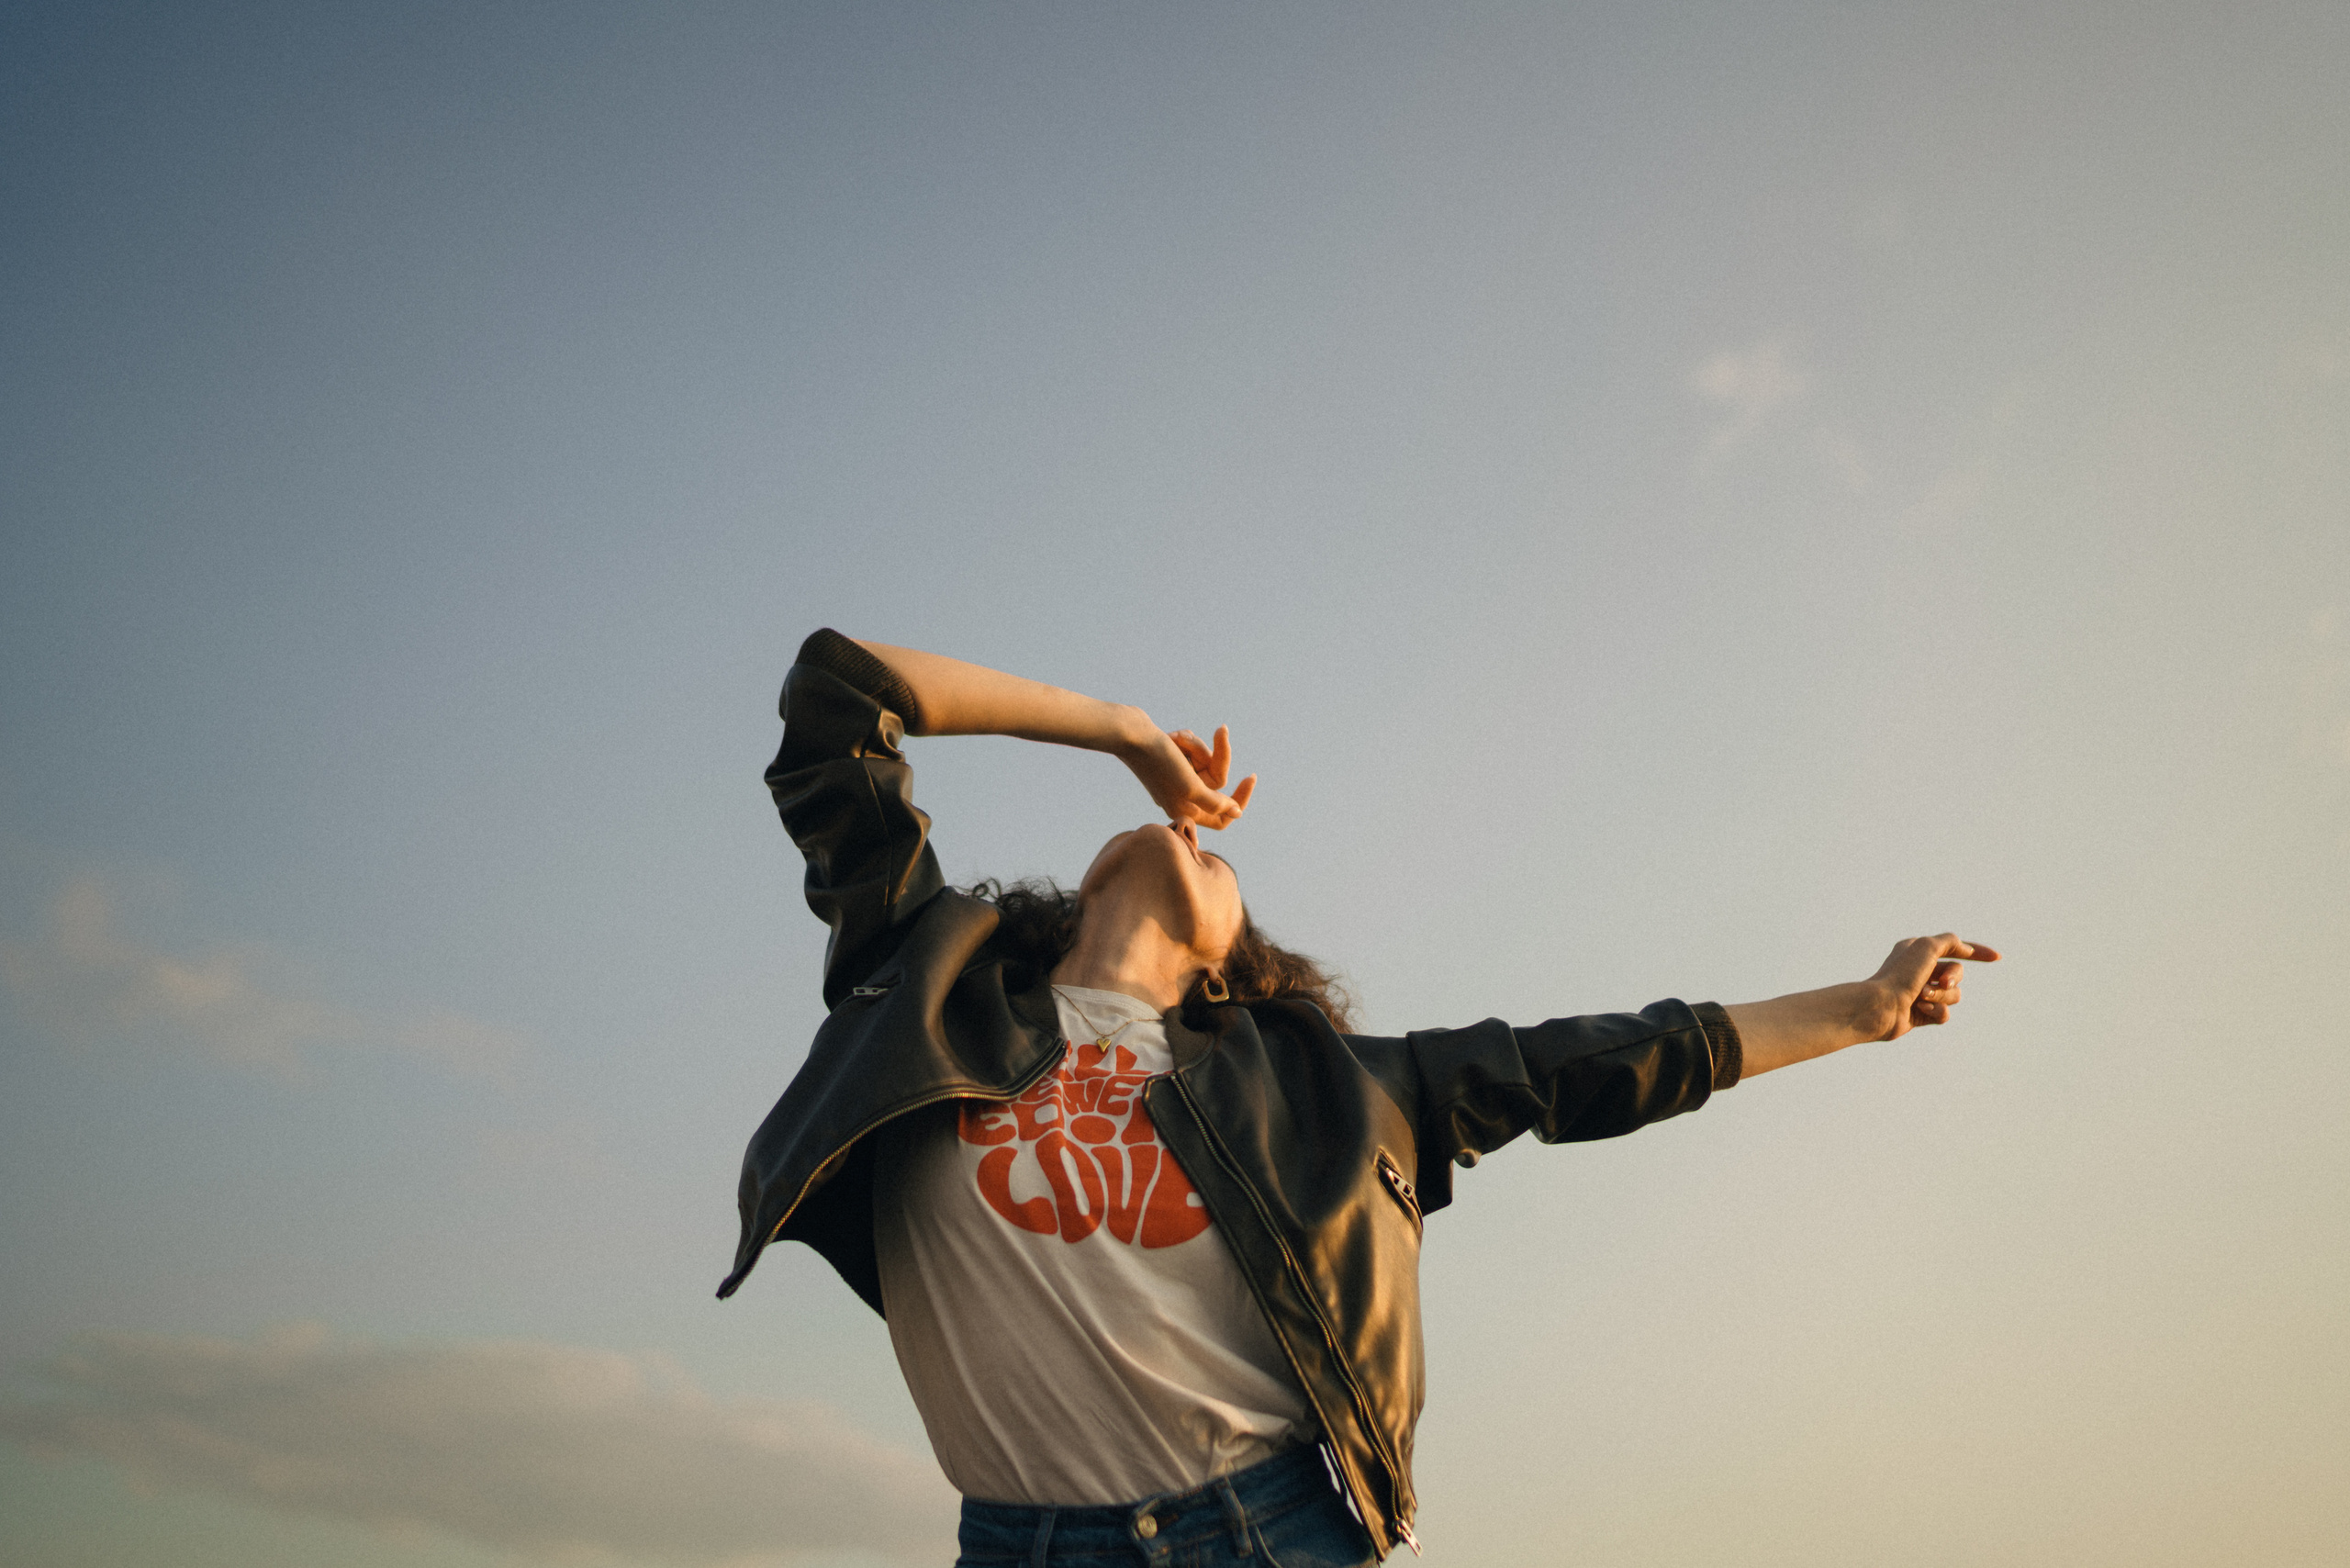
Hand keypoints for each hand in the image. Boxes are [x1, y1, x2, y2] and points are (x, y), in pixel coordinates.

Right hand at [1119, 720, 1256, 829]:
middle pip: (1216, 781)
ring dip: (1197, 745)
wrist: (1130, 733)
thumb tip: (1236, 813)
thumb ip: (1215, 803)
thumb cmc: (1159, 761)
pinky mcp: (1172, 761)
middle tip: (1220, 731)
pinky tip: (1172, 735)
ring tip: (1177, 738)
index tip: (1250, 777)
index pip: (1222, 816)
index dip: (1239, 799)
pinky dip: (1188, 740)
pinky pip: (1194, 751)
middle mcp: (1181, 797)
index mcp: (1185, 810)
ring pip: (1206, 761)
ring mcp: (1176, 778)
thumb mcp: (1191, 786)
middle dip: (1214, 755)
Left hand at [1866, 933, 2000, 1039]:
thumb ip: (1949, 941)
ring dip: (1942, 996)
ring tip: (1921, 997)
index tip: (1997, 958)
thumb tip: (1965, 948)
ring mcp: (1920, 992)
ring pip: (1953, 995)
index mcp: (1917, 950)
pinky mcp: (1921, 1013)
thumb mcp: (1927, 947)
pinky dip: (1936, 1011)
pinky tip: (1920, 1010)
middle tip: (1941, 982)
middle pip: (1957, 973)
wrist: (1880, 1007)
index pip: (1954, 948)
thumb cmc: (1900, 974)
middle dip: (1953, 978)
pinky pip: (1944, 1013)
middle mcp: (1919, 970)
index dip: (1977, 952)